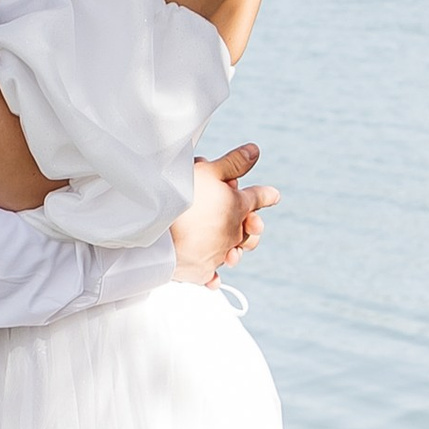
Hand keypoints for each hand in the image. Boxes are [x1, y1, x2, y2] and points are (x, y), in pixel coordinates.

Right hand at [171, 143, 278, 285]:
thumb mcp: (208, 171)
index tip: (273, 195)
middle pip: (251, 232)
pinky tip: (214, 276)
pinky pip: (212, 276)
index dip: (267, 195)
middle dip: (252, 226)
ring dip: (235, 250)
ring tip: (232, 249)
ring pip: (234, 254)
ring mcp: (218, 254)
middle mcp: (233, 233)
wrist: (154, 232)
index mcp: (238, 207)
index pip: (259, 198)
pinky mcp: (201, 271)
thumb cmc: (179, 197)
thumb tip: (255, 151)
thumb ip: (233, 163)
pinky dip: (214, 275)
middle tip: (251, 221)